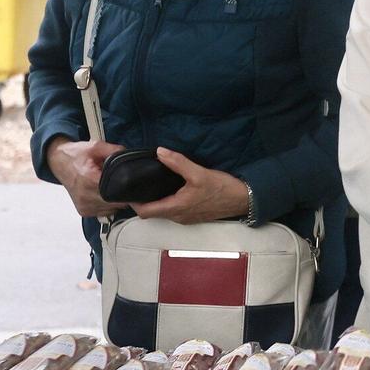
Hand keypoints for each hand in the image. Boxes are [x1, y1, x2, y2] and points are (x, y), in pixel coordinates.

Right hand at [47, 137, 124, 218]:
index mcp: (88, 178)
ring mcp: (84, 204)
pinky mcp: (83, 211)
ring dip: (115, 200)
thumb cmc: (75, 155)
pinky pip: (104, 212)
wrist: (59, 162)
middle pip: (115, 202)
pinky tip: (103, 193)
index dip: (125, 188)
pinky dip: (108, 205)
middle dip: (122, 193)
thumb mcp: (96, 146)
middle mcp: (84, 194)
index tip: (128, 182)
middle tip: (119, 182)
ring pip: (112, 209)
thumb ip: (115, 150)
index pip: (114, 191)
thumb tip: (130, 156)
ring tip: (108, 186)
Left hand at [131, 148, 253, 223]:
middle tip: (136, 183)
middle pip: (152, 213)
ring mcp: (186, 218)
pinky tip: (169, 189)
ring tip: (150, 184)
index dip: (133, 203)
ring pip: (163, 212)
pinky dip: (165, 202)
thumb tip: (159, 152)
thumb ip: (178, 163)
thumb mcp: (199, 173)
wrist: (243, 200)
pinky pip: (173, 211)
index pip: (145, 212)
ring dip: (154, 202)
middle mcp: (178, 217)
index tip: (127, 190)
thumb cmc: (221, 188)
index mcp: (176, 208)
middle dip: (142, 201)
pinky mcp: (193, 216)